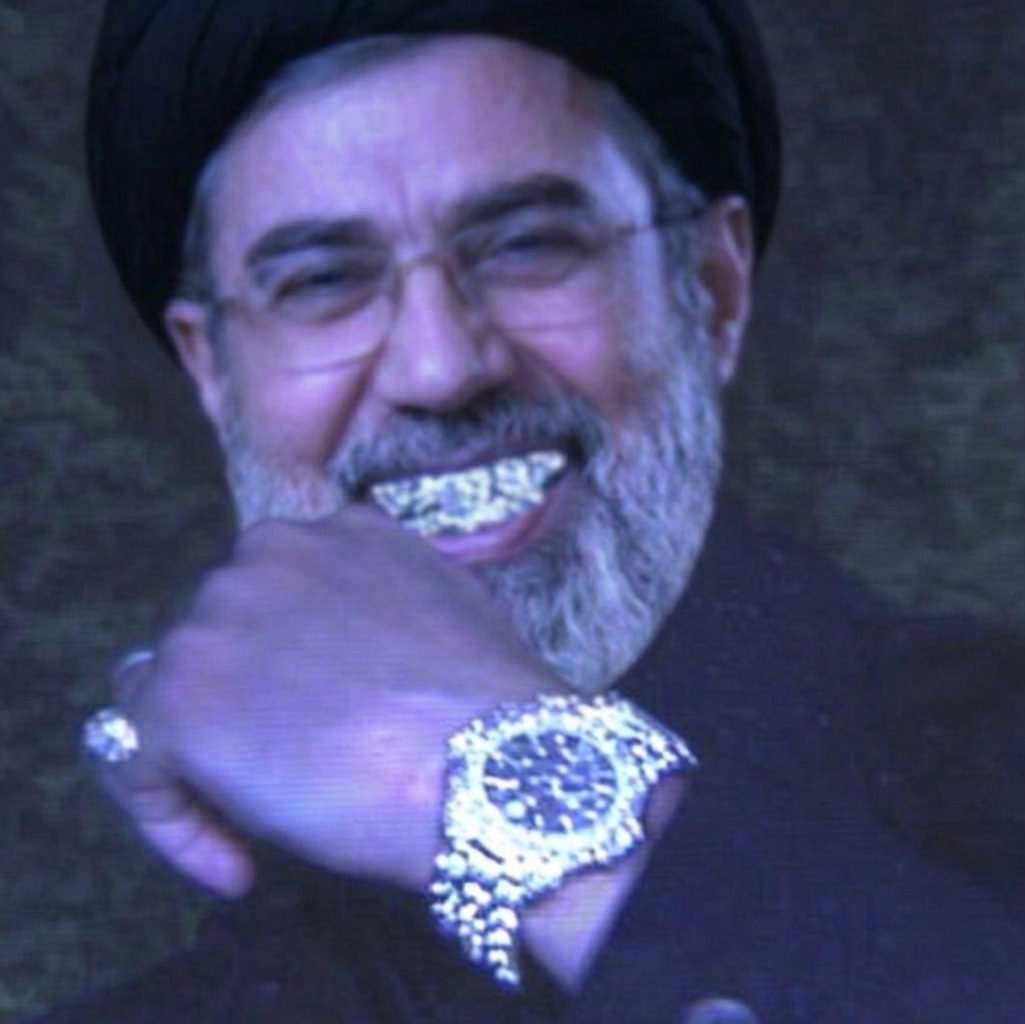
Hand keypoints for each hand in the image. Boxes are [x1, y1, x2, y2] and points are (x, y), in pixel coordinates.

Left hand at [99, 506, 560, 896]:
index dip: (284, 665)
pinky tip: (236, 866)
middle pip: (218, 638)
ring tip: (263, 820)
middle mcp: (261, 557)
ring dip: (207, 755)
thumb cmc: (489, 704)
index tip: (313, 725)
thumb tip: (351, 639)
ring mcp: (214, 623)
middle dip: (245, 703)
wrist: (487, 766)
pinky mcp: (177, 700)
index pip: (272, 596)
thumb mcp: (445, 603)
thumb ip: (380, 595)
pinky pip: (140, 765)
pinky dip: (177, 819)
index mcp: (329, 534)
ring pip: (166, 693)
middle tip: (294, 772)